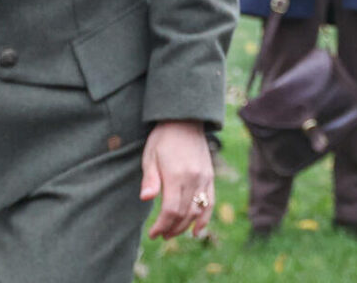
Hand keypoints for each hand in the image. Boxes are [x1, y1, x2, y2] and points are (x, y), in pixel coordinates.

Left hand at [141, 120, 214, 239]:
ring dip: (185, 226)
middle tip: (160, 236)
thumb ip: (150, 179)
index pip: (171, 210)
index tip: (153, 233)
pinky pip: (210, 202)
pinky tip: (196, 230)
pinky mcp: (209, 177)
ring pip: (197, 211)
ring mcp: (204, 178)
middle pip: (184, 214)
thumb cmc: (162, 138)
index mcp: (177, 175)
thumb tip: (146, 198)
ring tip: (172, 233)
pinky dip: (204, 218)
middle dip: (172, 228)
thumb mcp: (150, 156)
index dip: (162, 225)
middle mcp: (193, 179)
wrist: (185, 121)